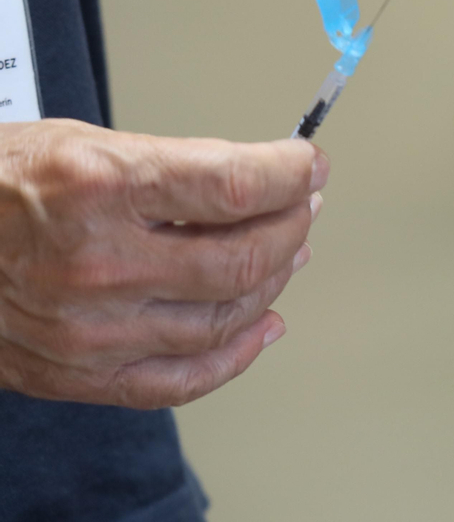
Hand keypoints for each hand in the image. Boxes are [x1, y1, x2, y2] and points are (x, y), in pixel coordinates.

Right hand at [0, 120, 327, 408]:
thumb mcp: (77, 144)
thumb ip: (172, 168)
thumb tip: (262, 182)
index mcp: (97, 185)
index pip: (236, 185)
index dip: (291, 173)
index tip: (307, 165)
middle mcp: (99, 263)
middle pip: (245, 257)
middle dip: (291, 227)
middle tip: (302, 207)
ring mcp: (91, 328)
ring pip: (228, 317)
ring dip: (273, 282)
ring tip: (285, 254)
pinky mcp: (80, 374)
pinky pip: (187, 378)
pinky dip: (239, 354)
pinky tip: (262, 326)